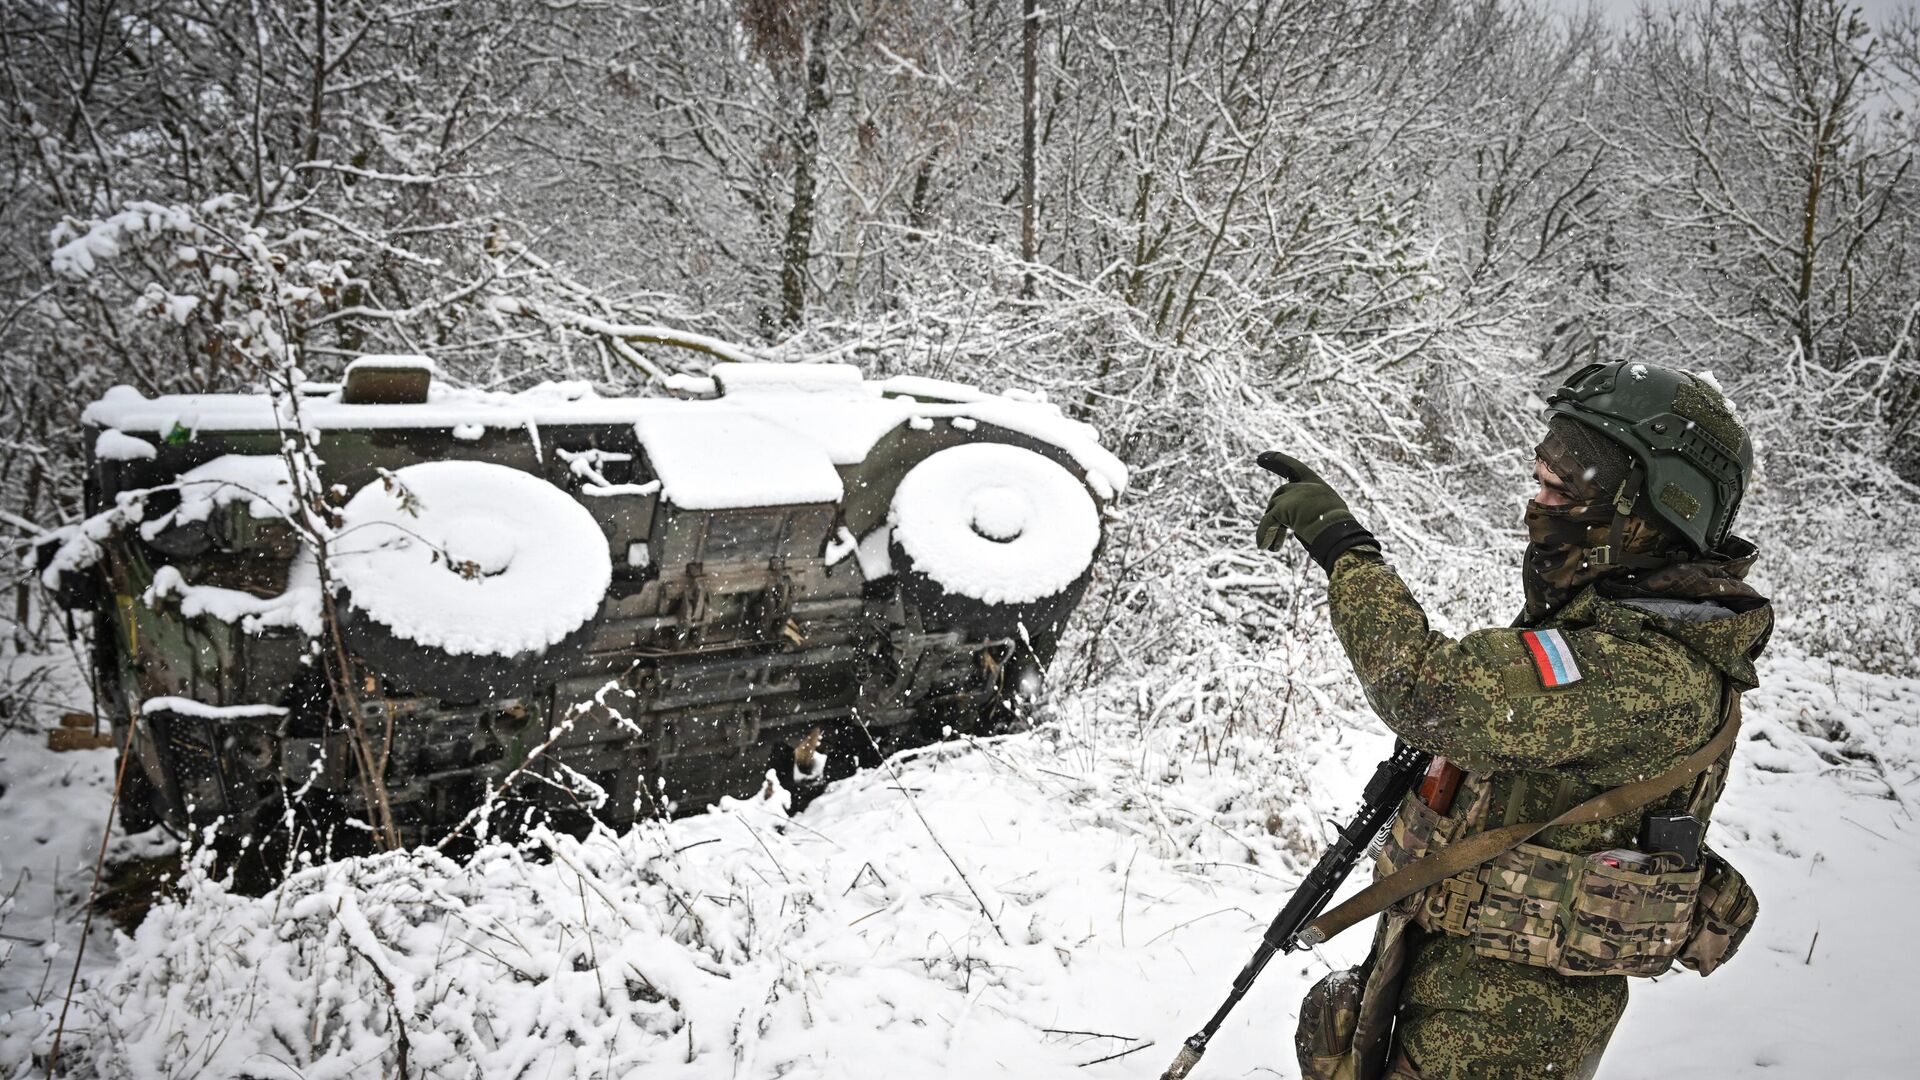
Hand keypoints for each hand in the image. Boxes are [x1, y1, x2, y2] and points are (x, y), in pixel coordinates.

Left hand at [1256, 451, 1377, 570]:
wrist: (1338, 533)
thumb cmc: (1340, 530)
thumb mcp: (1330, 514)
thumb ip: (1315, 511)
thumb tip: (1301, 527)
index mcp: (1317, 485)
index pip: (1295, 468)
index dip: (1277, 461)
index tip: (1261, 457)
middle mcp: (1304, 486)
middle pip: (1279, 494)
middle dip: (1272, 511)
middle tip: (1268, 532)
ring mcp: (1292, 495)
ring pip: (1272, 510)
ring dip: (1271, 530)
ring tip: (1273, 547)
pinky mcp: (1282, 508)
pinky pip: (1267, 522)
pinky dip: (1263, 534)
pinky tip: (1263, 546)